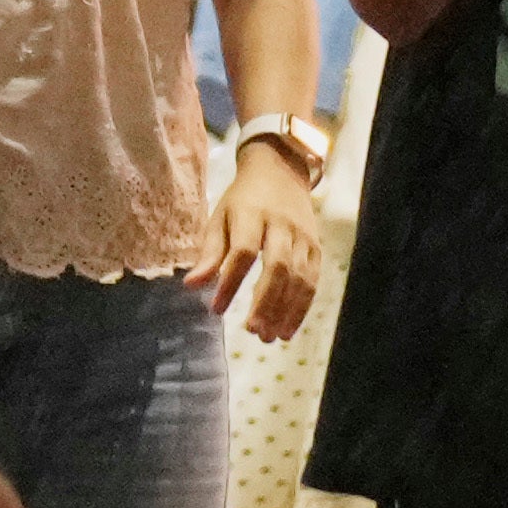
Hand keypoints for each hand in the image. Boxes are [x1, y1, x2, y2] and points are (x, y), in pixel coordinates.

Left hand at [197, 137, 328, 346]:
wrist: (281, 171)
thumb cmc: (243, 199)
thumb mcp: (220, 217)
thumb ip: (210, 253)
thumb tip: (191, 286)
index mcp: (251, 214)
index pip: (243, 251)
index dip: (230, 282)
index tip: (216, 309)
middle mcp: (282, 225)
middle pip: (277, 267)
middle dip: (266, 302)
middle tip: (253, 331)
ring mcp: (303, 237)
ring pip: (300, 278)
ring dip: (286, 310)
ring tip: (270, 337)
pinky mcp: (316, 247)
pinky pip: (313, 281)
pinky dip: (302, 307)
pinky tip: (288, 327)